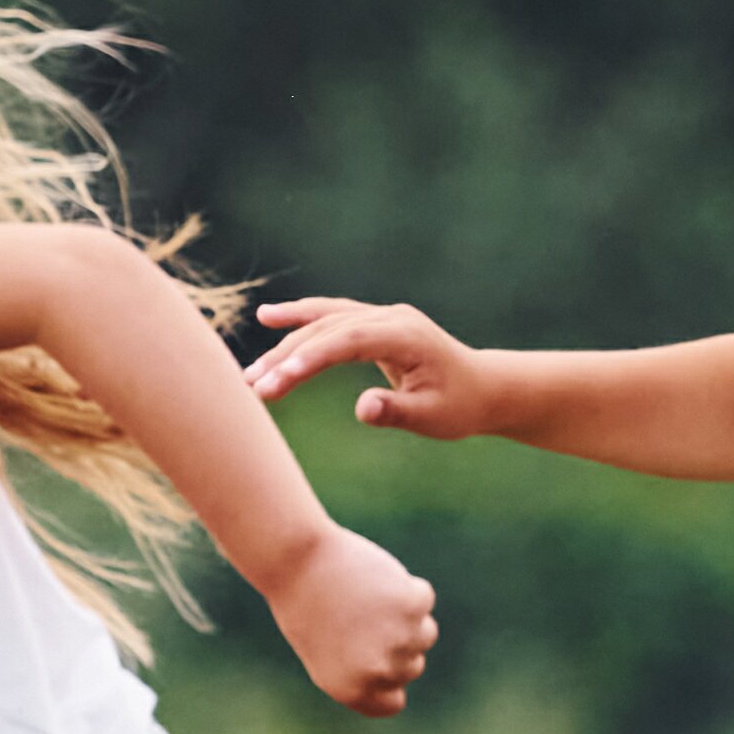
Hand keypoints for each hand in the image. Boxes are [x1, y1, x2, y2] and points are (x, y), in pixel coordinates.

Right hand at [239, 294, 495, 440]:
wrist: (484, 387)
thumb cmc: (460, 405)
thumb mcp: (434, 416)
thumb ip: (398, 411)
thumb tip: (363, 409)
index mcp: (407, 335)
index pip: (348, 340)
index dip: (310, 358)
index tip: (278, 381)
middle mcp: (392, 317)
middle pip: (329, 330)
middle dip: (288, 358)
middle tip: (253, 388)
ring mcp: (383, 316)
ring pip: (325, 322)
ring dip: (286, 343)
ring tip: (250, 372)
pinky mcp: (375, 323)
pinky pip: (332, 317)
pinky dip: (301, 318)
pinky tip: (269, 318)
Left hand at [263, 518, 439, 717]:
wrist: (296, 561)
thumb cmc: (305, 606)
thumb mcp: (326, 655)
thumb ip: (362, 674)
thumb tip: (400, 674)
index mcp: (352, 690)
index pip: (393, 702)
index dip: (385, 678)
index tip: (368, 654)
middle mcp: (379, 671)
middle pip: (413, 667)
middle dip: (396, 645)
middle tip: (359, 618)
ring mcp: (399, 639)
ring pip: (426, 634)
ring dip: (406, 616)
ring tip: (366, 598)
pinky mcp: (412, 605)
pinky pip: (423, 599)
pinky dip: (406, 586)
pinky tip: (374, 579)